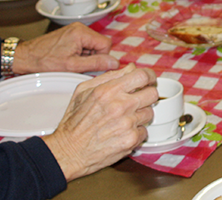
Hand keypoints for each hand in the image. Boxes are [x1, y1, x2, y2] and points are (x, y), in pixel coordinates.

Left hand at [13, 23, 118, 74]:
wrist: (24, 57)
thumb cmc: (43, 61)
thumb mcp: (72, 66)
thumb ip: (95, 63)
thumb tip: (114, 63)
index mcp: (81, 32)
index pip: (106, 44)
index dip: (101, 57)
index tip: (89, 65)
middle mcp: (79, 28)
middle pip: (99, 44)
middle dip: (92, 56)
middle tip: (77, 64)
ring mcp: (74, 30)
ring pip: (92, 45)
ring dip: (85, 56)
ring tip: (70, 61)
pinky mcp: (70, 34)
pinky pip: (84, 44)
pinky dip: (79, 53)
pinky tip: (68, 58)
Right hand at [42, 64, 157, 181]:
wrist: (68, 151)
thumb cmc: (74, 123)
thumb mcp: (83, 91)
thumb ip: (109, 76)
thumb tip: (130, 68)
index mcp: (109, 91)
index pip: (143, 76)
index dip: (150, 77)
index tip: (149, 81)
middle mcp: (120, 106)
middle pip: (153, 94)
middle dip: (147, 96)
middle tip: (138, 101)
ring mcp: (127, 123)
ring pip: (150, 113)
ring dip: (140, 116)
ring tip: (124, 120)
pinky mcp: (131, 140)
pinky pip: (144, 132)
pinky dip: (136, 133)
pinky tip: (122, 133)